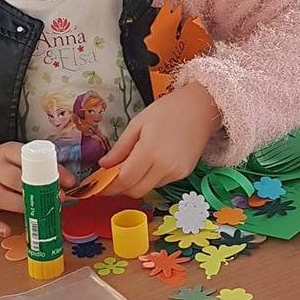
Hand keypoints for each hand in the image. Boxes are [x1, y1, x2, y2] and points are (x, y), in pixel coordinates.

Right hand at [0, 143, 75, 236]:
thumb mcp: (15, 157)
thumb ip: (37, 166)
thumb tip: (68, 182)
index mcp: (7, 152)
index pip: (29, 158)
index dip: (51, 170)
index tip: (70, 182)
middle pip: (14, 178)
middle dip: (37, 189)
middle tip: (57, 198)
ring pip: (2, 197)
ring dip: (22, 206)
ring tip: (38, 213)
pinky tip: (6, 231)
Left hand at [99, 83, 221, 198]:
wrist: (200, 109)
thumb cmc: (167, 110)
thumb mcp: (137, 123)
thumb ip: (120, 147)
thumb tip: (104, 165)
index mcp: (150, 151)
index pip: (125, 180)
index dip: (109, 186)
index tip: (99, 186)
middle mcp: (165, 166)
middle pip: (136, 191)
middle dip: (121, 188)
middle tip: (112, 178)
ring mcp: (176, 172)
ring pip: (148, 188)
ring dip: (136, 182)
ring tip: (133, 165)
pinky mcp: (184, 174)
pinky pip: (161, 183)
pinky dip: (150, 178)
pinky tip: (151, 162)